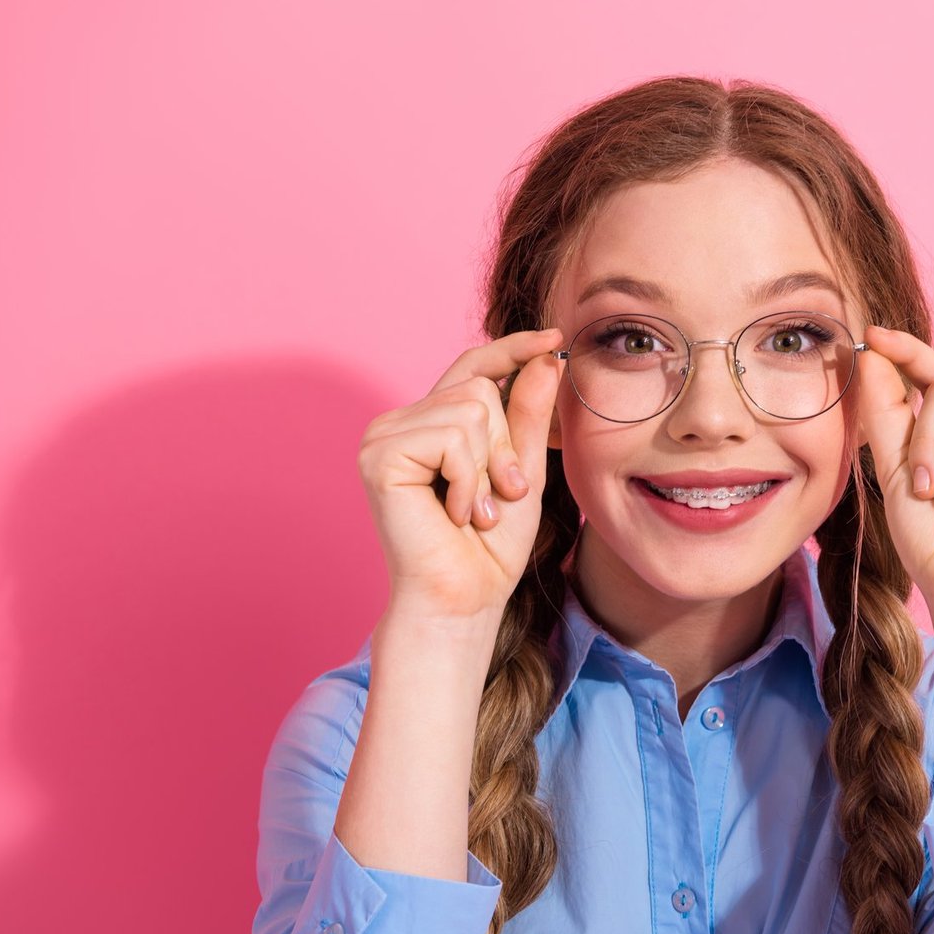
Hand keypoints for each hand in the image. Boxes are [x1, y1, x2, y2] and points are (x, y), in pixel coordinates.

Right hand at [356, 328, 562, 618]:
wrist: (465, 597)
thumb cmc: (490, 547)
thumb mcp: (523, 470)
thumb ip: (529, 416)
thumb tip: (546, 358)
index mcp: (433, 422)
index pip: (473, 366)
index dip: (512, 348)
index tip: (554, 336)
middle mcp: (402, 422)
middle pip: (478, 387)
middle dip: (506, 445)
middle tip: (502, 495)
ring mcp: (384, 436)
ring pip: (469, 409)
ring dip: (488, 468)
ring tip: (476, 511)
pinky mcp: (379, 456)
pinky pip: (451, 437)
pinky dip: (467, 480)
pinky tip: (455, 514)